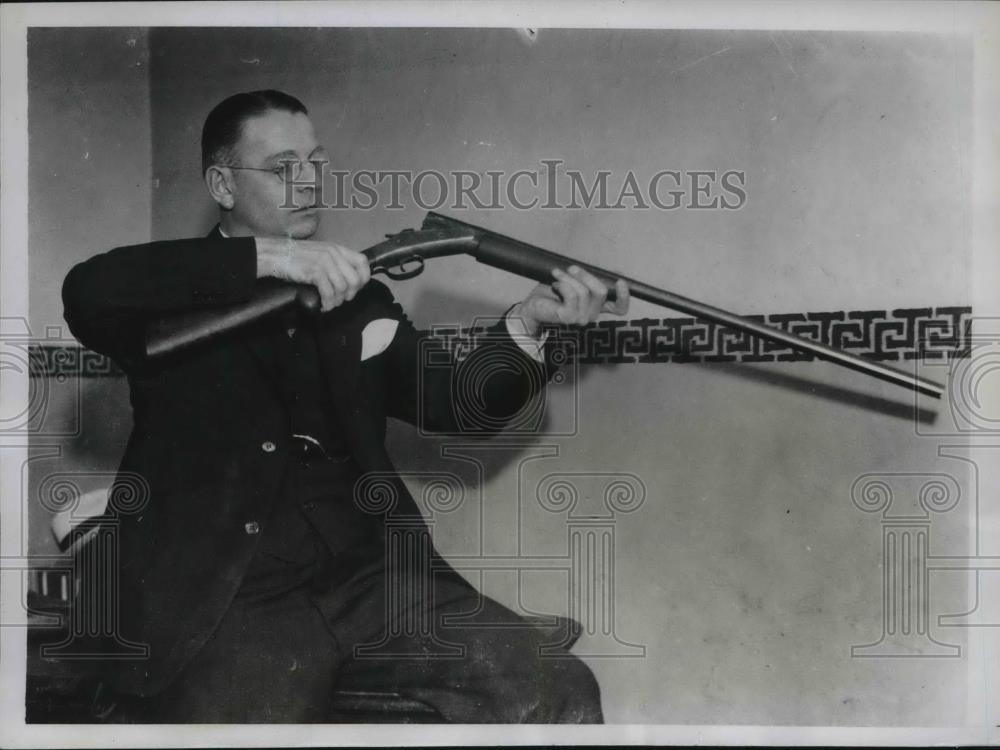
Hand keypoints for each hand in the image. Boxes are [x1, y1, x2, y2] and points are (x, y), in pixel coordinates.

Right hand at [256, 237, 370, 311]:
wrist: (275, 254)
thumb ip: (335, 261)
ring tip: (330, 303)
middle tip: (341, 299)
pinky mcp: (314, 272)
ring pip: (342, 288)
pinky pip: (329, 292)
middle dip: (350, 294)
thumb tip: (348, 280)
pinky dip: (328, 302)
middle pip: (355, 279)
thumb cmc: (296, 256)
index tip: (356, 288)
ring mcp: (324, 262)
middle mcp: (333, 254)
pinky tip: (323, 305)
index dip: (364, 277)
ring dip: (337, 300)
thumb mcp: (320, 253)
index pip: (362, 262)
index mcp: (337, 249)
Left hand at [514, 265, 629, 334]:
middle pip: (601, 291)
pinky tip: (555, 284)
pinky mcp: (568, 317)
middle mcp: (592, 315)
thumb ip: (592, 278)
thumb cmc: (552, 293)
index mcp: (597, 307)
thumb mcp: (576, 281)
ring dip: (569, 278)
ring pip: (584, 291)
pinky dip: (563, 284)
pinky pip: (572, 294)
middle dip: (585, 275)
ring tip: (557, 275)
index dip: (624, 296)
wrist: (532, 305)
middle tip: (571, 268)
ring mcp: (581, 318)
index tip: (620, 282)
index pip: (619, 308)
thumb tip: (614, 271)